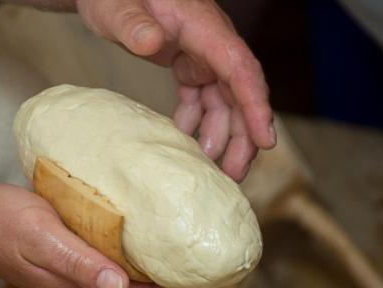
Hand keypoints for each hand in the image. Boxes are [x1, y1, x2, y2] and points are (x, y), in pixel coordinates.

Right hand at [0, 184, 178, 287]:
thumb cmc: (1, 226)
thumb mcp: (44, 241)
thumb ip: (80, 264)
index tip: (196, 272)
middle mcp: (82, 285)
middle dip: (165, 277)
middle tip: (190, 252)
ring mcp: (76, 270)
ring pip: (123, 273)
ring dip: (147, 262)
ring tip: (171, 239)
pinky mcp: (70, 252)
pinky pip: (107, 255)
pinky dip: (126, 246)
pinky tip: (135, 227)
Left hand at [76, 0, 275, 181]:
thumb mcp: (116, 6)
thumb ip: (133, 24)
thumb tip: (151, 42)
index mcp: (201, 26)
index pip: (239, 67)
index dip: (255, 105)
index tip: (266, 141)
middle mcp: (210, 42)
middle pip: (239, 93)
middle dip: (242, 136)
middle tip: (234, 175)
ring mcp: (202, 55)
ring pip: (224, 101)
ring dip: (222, 136)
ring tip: (212, 170)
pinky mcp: (189, 65)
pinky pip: (202, 99)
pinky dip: (197, 123)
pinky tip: (185, 143)